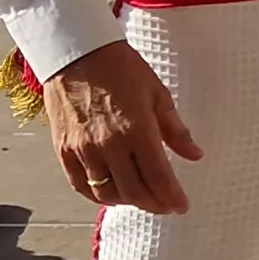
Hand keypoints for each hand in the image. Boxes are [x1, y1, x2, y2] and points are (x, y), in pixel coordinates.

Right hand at [43, 40, 203, 213]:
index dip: (172, 196)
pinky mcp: (63, 150)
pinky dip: (98, 195)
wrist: (76, 54)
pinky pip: (81, 186)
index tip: (182, 206)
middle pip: (134, 191)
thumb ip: (176, 130)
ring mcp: (83, 150)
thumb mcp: (157, 94)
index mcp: (136, 129)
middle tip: (166, 205)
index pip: (158, 176)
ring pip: (106, 193)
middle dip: (154, 204)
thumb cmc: (120, 69)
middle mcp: (108, 145)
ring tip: (142, 197)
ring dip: (128, 201)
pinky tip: (112, 193)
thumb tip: (195, 155)